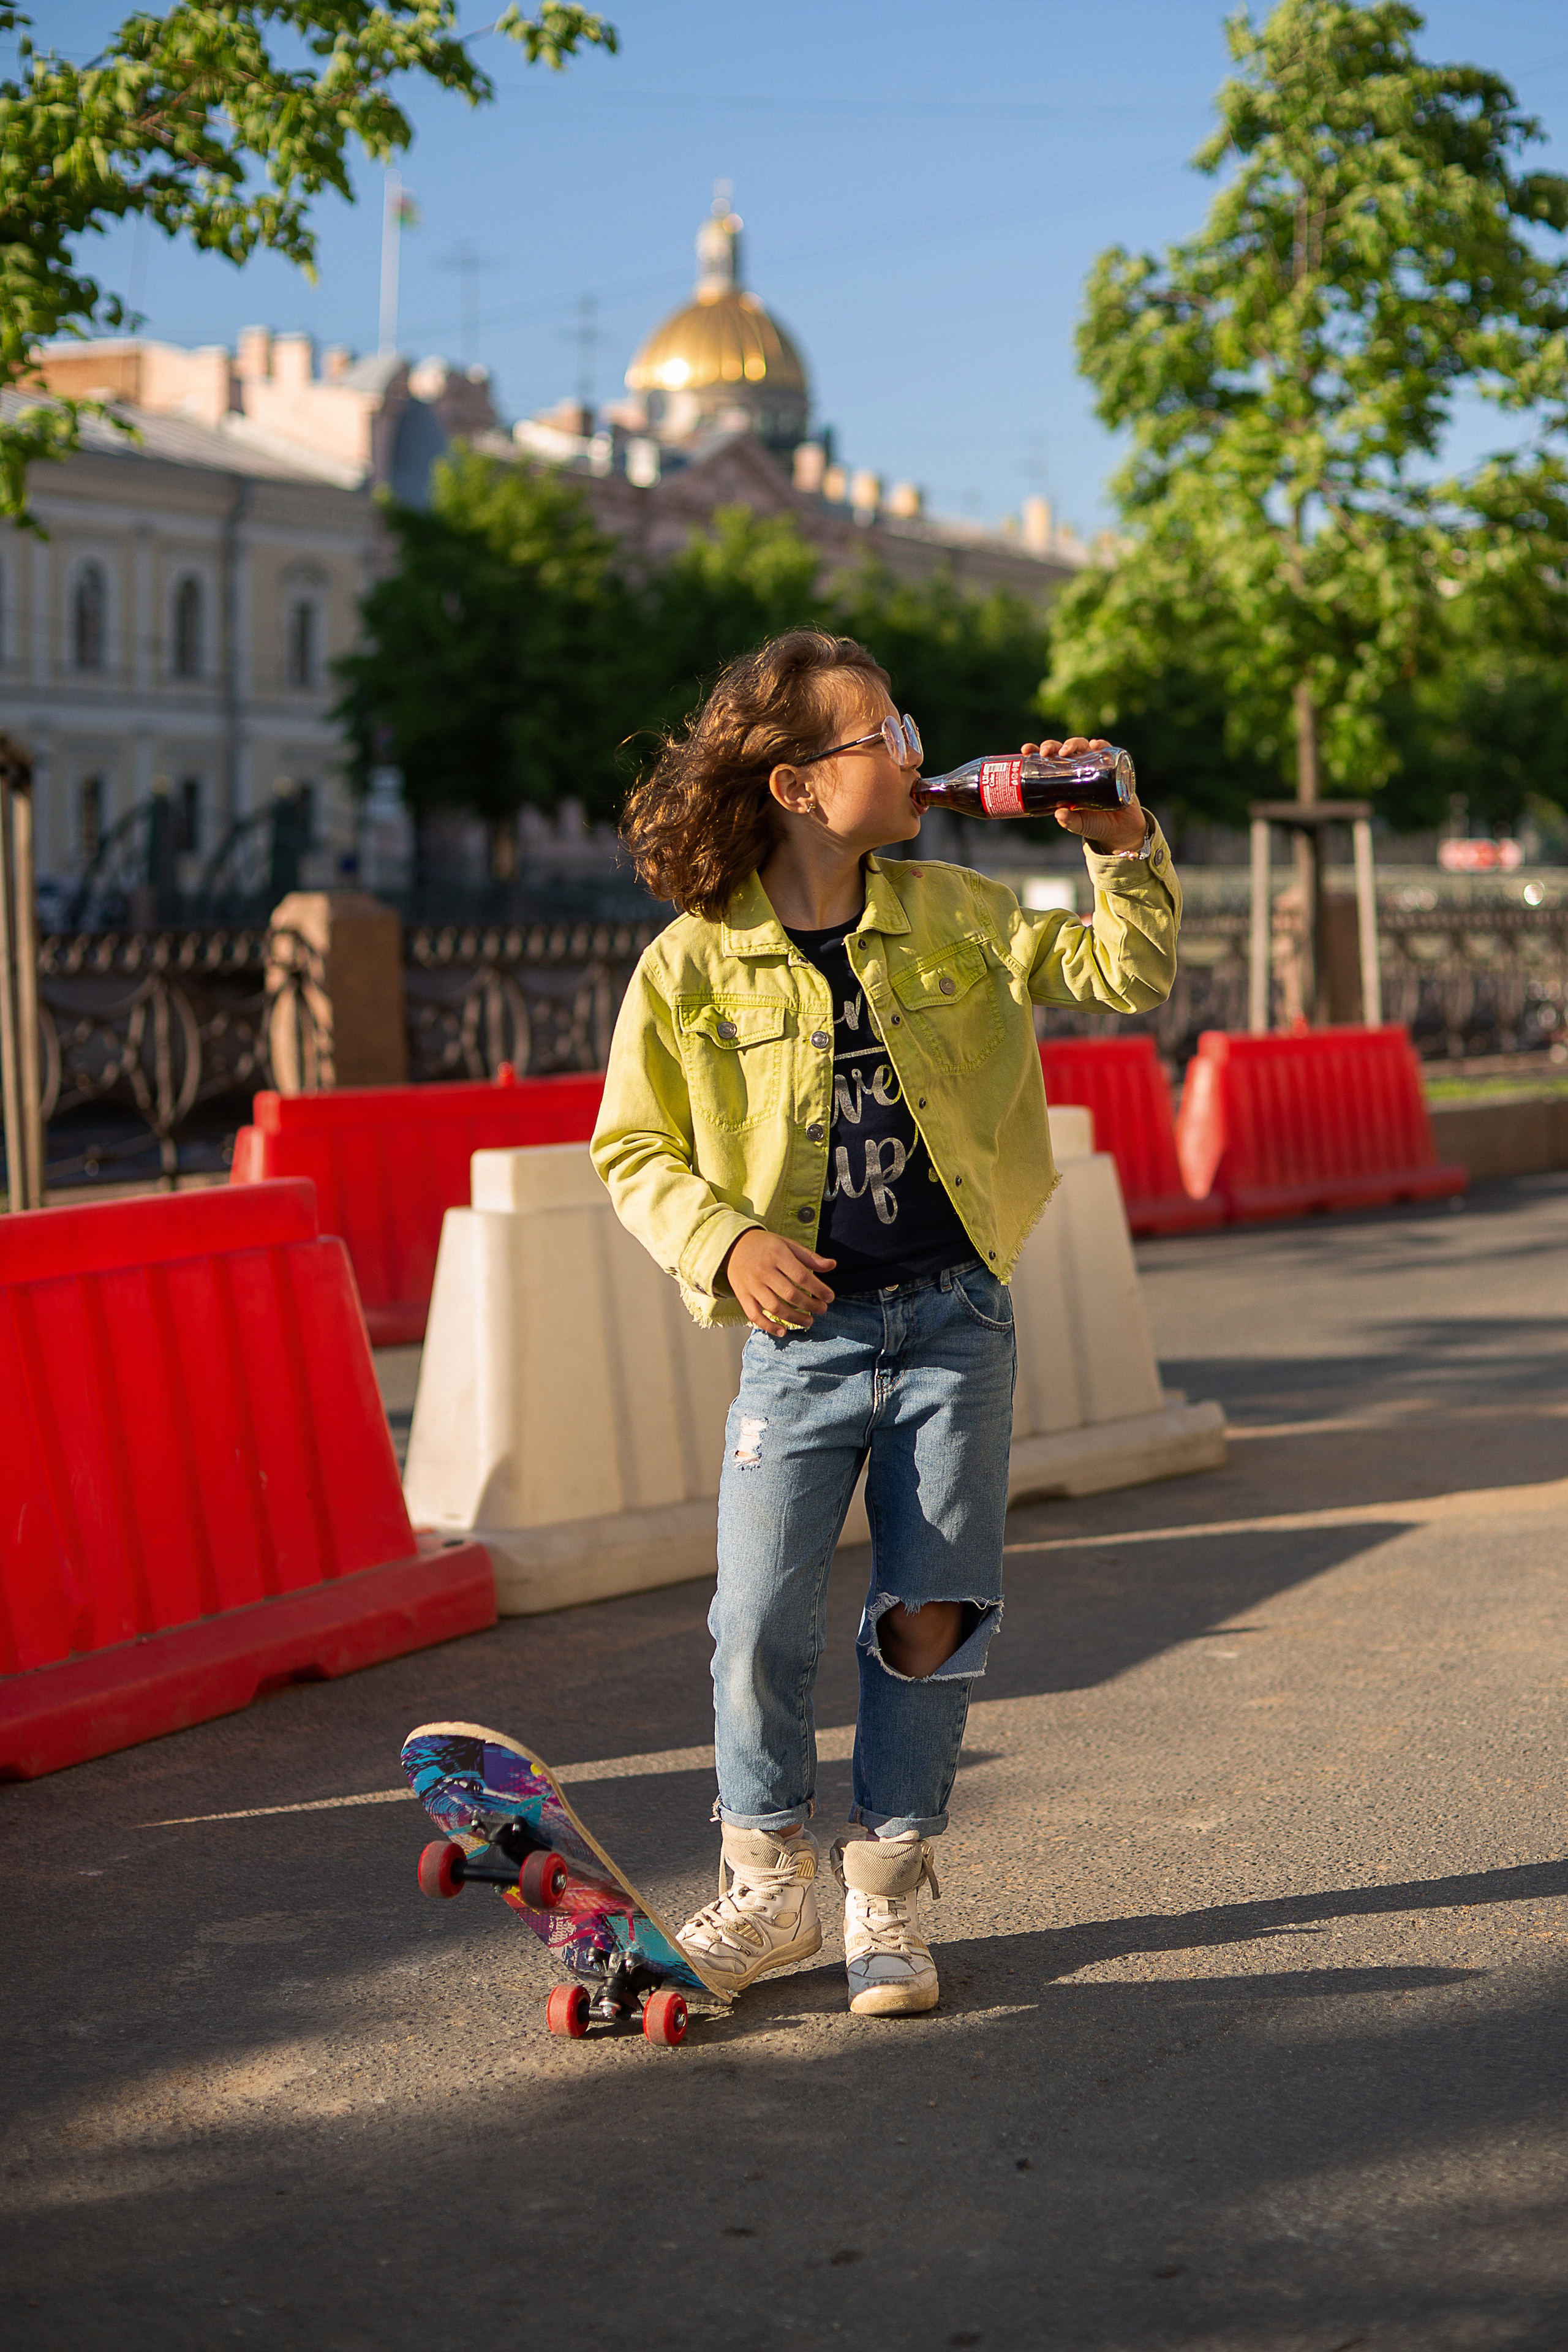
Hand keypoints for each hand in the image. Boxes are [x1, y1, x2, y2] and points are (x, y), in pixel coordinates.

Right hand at [721, 1229, 836, 1333]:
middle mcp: (763, 1270)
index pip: (801, 1276)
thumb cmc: (766, 1246)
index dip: (818, 1289)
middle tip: (821, 1310)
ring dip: (794, 1318)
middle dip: (809, 1305)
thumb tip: (832, 1265)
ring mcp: (751, 1285)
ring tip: (809, 1321)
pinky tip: (783, 1331)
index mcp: (777, 1255)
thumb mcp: (788, 1245)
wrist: (734, 1245)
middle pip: (789, 1294)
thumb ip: (809, 1257)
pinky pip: (754, 1315)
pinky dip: (768, 1326)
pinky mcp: (742, 1295)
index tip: (830, 1298)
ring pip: (774, 1307)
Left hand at [1021, 735, 1148, 854]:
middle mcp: (1078, 769)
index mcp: (1064, 780)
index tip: (1025, 751)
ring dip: (1073, 743)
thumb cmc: (1096, 824)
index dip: (1035, 752)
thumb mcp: (1080, 824)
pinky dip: (1102, 745)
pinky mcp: (1114, 767)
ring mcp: (1096, 766)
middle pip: (1063, 750)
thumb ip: (1070, 821)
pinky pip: (1108, 751)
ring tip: (1067, 751)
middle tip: (1045, 752)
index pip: (1048, 762)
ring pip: (1082, 746)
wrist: (1122, 829)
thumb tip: (1059, 814)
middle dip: (1052, 746)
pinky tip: (1095, 745)